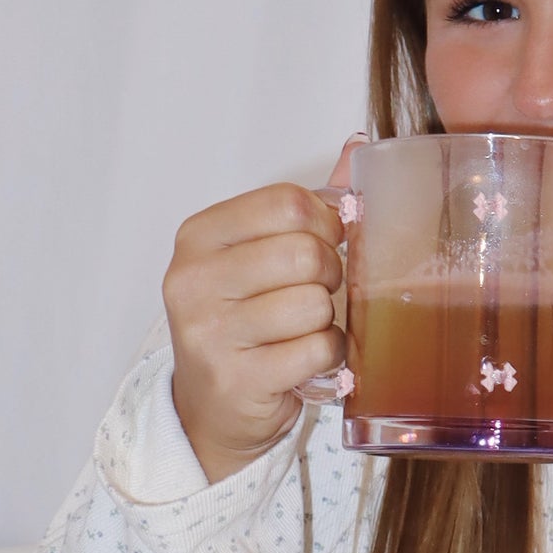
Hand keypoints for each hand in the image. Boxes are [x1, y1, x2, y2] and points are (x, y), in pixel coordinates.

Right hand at [163, 141, 357, 482]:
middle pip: (305, 253)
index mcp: (199, 237)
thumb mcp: (257, 255)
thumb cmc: (242, 322)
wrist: (210, 408)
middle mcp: (193, 281)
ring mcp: (209, 333)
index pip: (287, 203)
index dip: (325, 223)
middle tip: (317, 292)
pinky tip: (307, 361)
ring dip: (327, 321)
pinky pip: (317, 351)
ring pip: (314, 305)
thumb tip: (358, 144)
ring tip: (304, 331)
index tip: (325, 242)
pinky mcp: (236, 380)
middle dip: (330, 274)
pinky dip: (327, 357)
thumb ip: (305, 204)